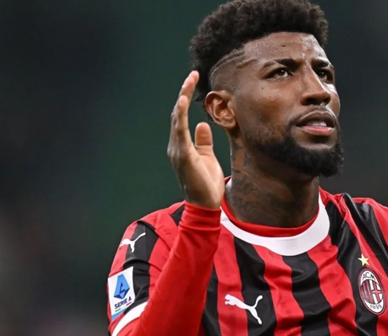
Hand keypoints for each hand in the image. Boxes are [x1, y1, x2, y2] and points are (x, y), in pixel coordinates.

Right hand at [168, 71, 224, 208]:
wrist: (205, 204)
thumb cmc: (206, 183)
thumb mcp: (207, 157)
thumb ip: (203, 141)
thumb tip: (201, 124)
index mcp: (181, 145)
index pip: (182, 116)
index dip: (186, 98)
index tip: (194, 80)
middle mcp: (176, 145)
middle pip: (178, 113)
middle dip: (184, 92)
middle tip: (193, 74)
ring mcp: (177, 149)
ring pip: (177, 118)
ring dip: (183, 98)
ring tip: (189, 81)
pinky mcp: (183, 155)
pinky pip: (180, 130)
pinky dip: (181, 114)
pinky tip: (183, 101)